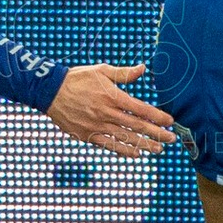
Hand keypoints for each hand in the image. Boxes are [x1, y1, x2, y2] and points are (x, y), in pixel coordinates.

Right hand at [45, 63, 175, 157]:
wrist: (51, 92)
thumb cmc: (77, 78)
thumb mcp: (101, 71)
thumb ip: (123, 73)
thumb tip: (143, 68)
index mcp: (112, 97)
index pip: (141, 109)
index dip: (158, 116)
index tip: (170, 121)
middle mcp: (107, 113)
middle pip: (137, 126)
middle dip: (157, 133)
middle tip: (172, 139)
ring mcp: (97, 126)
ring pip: (126, 138)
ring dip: (144, 144)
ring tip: (159, 149)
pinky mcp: (88, 135)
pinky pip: (110, 146)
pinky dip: (124, 151)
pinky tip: (136, 154)